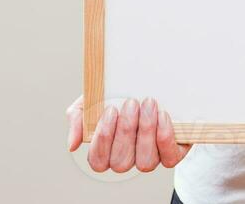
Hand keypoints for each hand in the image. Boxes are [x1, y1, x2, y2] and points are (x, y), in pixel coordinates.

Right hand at [66, 95, 190, 172]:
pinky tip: (163, 115)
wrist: (154, 81)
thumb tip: (72, 145)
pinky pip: (169, 159)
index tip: (110, 109)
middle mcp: (127, 158)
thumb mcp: (92, 98)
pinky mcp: (172, 152)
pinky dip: (165, 138)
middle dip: (126, 131)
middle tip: (131, 102)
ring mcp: (150, 157)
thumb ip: (78, 118)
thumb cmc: (117, 92)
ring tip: (148, 103)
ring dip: (146, 131)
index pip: (98, 160)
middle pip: (121, 162)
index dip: (103, 138)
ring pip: (145, 162)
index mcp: (106, 150)